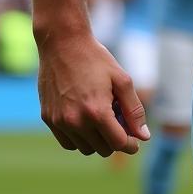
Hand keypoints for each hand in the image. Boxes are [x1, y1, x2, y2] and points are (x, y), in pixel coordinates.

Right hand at [36, 30, 150, 156]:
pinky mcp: (48, 119)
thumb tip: (144, 136)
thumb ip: (134, 110)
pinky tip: (87, 120)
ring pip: (85, 148)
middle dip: (115, 139)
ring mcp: (59, 122)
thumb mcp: (122, 80)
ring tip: (103, 116)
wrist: (63, 44)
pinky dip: (80, 138)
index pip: (118, 144)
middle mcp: (76, 121)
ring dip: (97, 139)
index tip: (136, 140)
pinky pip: (68, 142)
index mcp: (97, 112)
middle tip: (119, 120)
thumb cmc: (96, 59)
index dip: (131, 144)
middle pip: (102, 149)